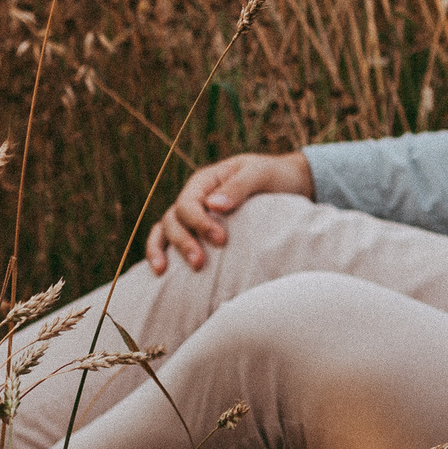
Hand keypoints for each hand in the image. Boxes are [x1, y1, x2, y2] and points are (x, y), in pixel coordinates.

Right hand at [145, 150, 313, 272]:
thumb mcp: (260, 174)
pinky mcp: (196, 229)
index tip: (220, 241)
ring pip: (166, 229)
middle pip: (174, 219)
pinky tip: (160, 272)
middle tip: (199, 263)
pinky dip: (159, 251)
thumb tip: (212, 205)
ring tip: (164, 274)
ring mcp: (193, 213)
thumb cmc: (273, 176)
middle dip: (183, 242)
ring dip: (165, 250)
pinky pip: (168, 238)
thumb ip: (238, 186)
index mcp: (205, 181)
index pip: (188, 202)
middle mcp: (194, 197)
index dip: (199, 222)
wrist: (288, 182)